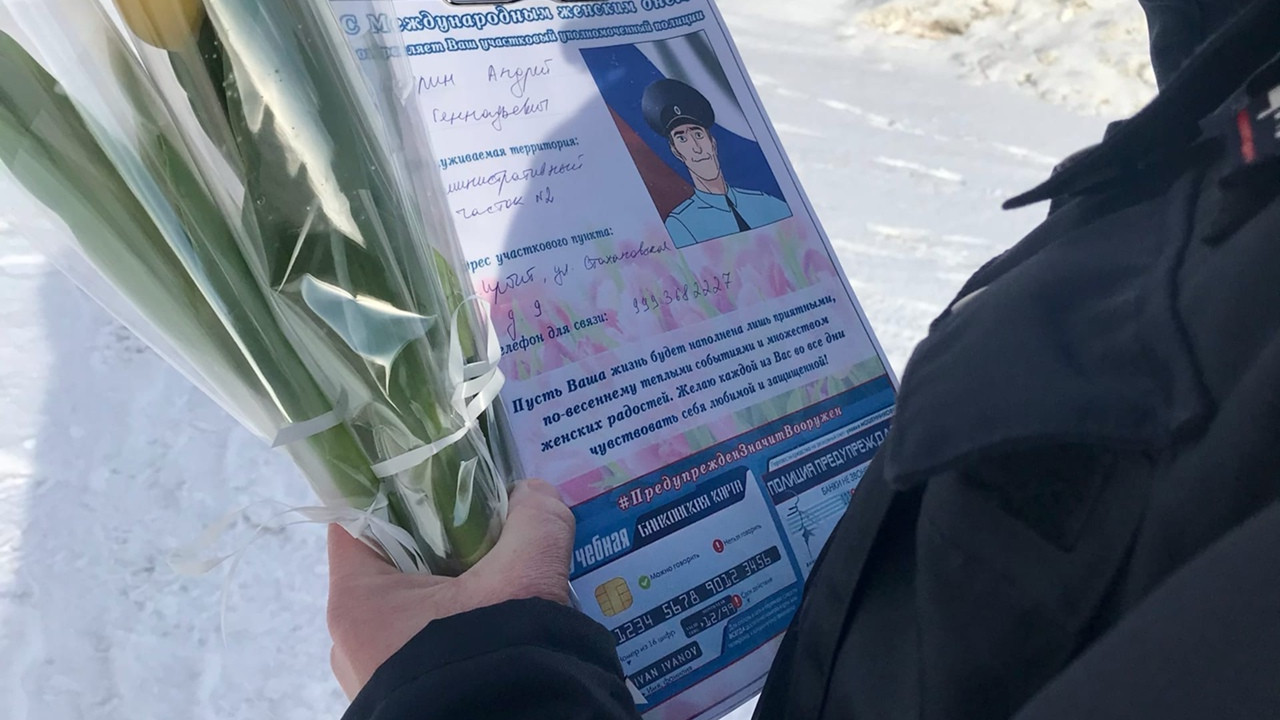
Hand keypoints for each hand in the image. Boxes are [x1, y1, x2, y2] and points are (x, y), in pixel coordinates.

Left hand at [326, 478, 574, 698]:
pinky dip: (460, 629)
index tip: (443, 475)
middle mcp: (352, 638)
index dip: (400, 488)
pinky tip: (501, 625)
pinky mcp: (404, 699)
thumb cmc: (492, 657)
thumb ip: (535, 522)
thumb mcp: (525, 577)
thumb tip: (535, 494)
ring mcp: (376, 674)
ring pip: (415, 608)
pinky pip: (427, 647)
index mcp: (357, 599)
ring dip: (456, 591)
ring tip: (505, 583)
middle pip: (393, 561)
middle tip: (491, 529)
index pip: (359, 516)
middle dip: (442, 542)